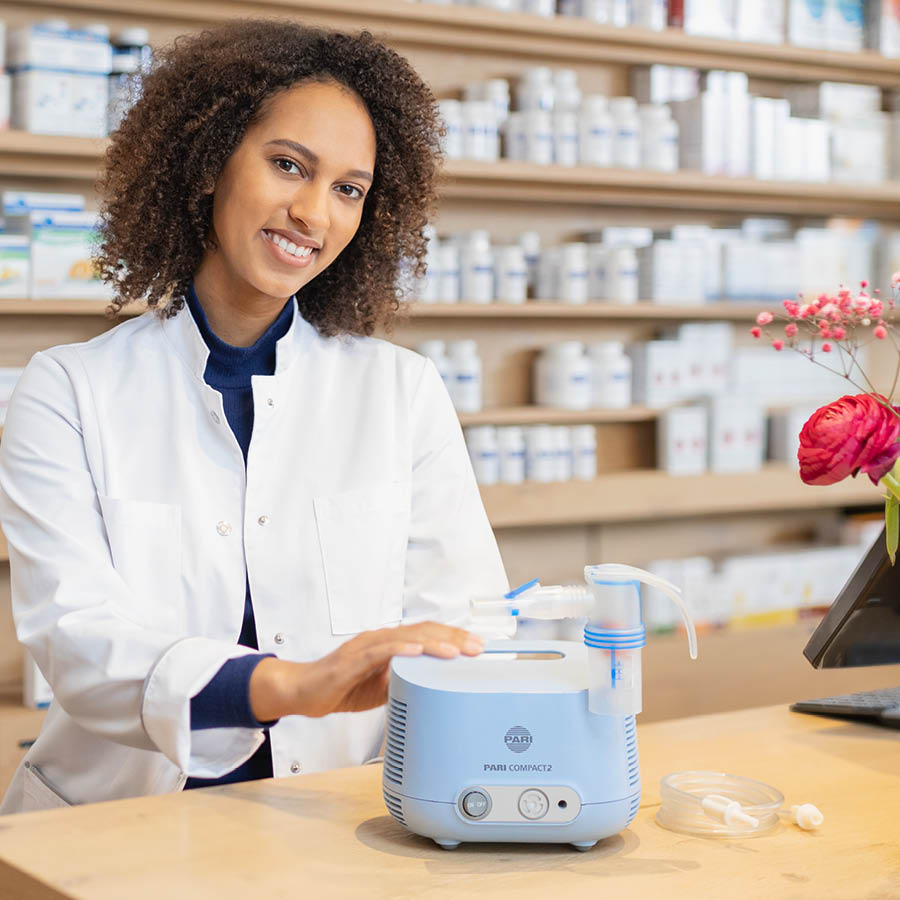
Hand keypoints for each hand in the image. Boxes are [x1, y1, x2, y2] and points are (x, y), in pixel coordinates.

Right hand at [249, 621, 483, 720]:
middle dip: (454, 639)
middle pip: (424, 632)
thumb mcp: (382, 687)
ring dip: (434, 643)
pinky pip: (380, 651)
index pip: (427, 635)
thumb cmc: (341, 687)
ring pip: (406, 638)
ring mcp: (367, 646)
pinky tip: (417, 652)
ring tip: (457, 650)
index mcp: (390, 644)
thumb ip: (404, 682)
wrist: (304, 691)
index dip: (454, 638)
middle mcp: (381, 639)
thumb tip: (431, 687)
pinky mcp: (352, 658)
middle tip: (478, 648)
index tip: (477, 647)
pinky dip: (401, 650)